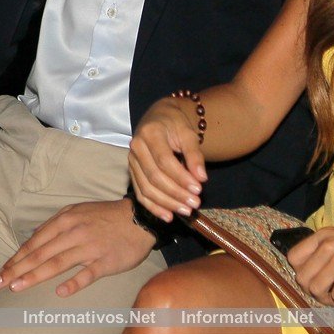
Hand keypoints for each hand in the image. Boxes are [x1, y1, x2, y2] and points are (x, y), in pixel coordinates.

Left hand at [0, 200, 156, 296]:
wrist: (138, 218)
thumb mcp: (76, 211)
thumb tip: (34, 235)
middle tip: (0, 283)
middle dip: (17, 269)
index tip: (1, 272)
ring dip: (35, 275)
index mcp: (64, 220)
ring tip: (18, 287)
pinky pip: (87, 273)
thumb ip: (54, 224)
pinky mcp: (105, 261)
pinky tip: (60, 292)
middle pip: (40, 254)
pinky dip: (74, 282)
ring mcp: (88, 247)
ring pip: (57, 263)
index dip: (16, 259)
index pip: (34, 243)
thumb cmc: (105, 216)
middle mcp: (72, 233)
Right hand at [127, 101, 208, 220]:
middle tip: (195, 204)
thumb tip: (201, 178)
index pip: (164, 160)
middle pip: (154, 176)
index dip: (181, 177)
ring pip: (146, 188)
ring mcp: (131, 161)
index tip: (198, 189)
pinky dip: (153, 207)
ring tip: (186, 211)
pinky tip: (168, 216)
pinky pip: (140, 193)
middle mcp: (136, 147)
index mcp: (150, 133)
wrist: (159, 117)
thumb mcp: (188, 133)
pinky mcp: (132, 172)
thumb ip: (195, 155)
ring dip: (166, 203)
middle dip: (176, 193)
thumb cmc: (175, 124)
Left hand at [285, 219, 333, 306]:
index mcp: (322, 236)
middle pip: (302, 277)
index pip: (293, 257)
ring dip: (325, 299)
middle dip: (312, 290)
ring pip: (315, 289)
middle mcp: (326, 246)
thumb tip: (317, 268)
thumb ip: (327, 247)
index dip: (301, 272)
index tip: (313, 278)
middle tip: (326, 293)